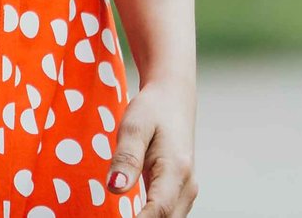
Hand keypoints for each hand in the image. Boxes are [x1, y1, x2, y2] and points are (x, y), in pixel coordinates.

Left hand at [107, 70, 197, 217]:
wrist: (173, 96)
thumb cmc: (152, 108)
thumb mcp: (133, 126)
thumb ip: (126, 158)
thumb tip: (115, 188)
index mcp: (177, 169)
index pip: (158, 211)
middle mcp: (187, 184)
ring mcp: (187, 189)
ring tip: (120, 216)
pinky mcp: (182, 191)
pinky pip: (170, 215)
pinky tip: (134, 216)